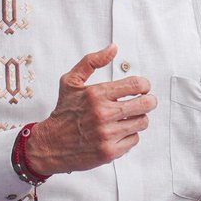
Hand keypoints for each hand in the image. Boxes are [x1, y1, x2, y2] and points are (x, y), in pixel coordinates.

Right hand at [26, 43, 156, 174]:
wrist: (51, 144)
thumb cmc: (64, 112)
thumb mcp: (71, 82)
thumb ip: (92, 62)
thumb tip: (113, 48)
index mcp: (96, 94)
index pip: (135, 85)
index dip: (144, 85)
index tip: (143, 88)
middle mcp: (102, 114)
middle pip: (145, 104)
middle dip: (149, 101)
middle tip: (146, 101)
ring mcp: (107, 134)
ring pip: (142, 122)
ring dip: (138, 118)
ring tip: (129, 117)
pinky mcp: (109, 152)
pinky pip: (134, 140)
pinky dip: (129, 136)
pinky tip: (119, 132)